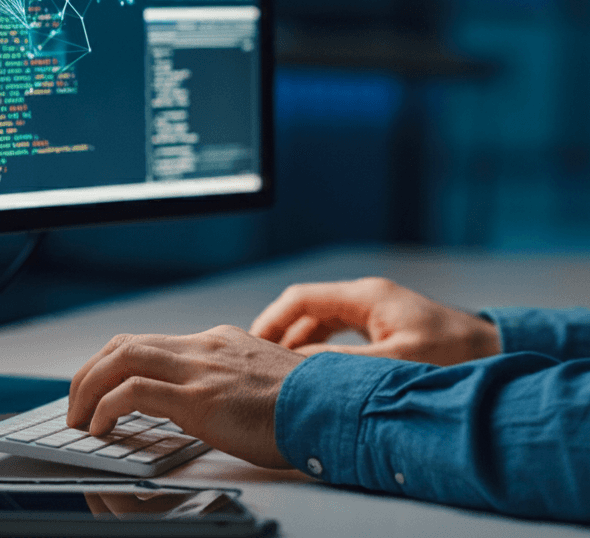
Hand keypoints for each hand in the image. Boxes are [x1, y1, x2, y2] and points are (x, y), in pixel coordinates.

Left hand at [67, 325, 304, 468]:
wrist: (329, 406)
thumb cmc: (303, 404)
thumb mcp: (262, 381)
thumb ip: (232, 381)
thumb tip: (210, 403)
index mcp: (222, 341)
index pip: (153, 342)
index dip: (116, 365)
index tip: (102, 391)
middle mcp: (208, 346)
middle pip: (127, 343)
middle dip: (89, 373)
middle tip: (78, 405)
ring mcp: (203, 369)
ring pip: (122, 358)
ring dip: (88, 388)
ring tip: (81, 418)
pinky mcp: (199, 398)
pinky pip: (134, 393)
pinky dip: (107, 408)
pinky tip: (103, 428)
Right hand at [250, 277, 501, 365]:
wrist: (489, 351)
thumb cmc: (451, 353)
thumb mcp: (392, 362)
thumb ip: (341, 364)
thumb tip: (296, 368)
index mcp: (366, 296)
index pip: (300, 298)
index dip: (270, 322)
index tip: (250, 348)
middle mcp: (367, 297)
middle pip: (307, 310)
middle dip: (280, 336)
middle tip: (259, 368)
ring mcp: (375, 310)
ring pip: (321, 322)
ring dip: (299, 345)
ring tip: (280, 375)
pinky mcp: (383, 325)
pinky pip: (338, 332)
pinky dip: (320, 349)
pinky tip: (314, 374)